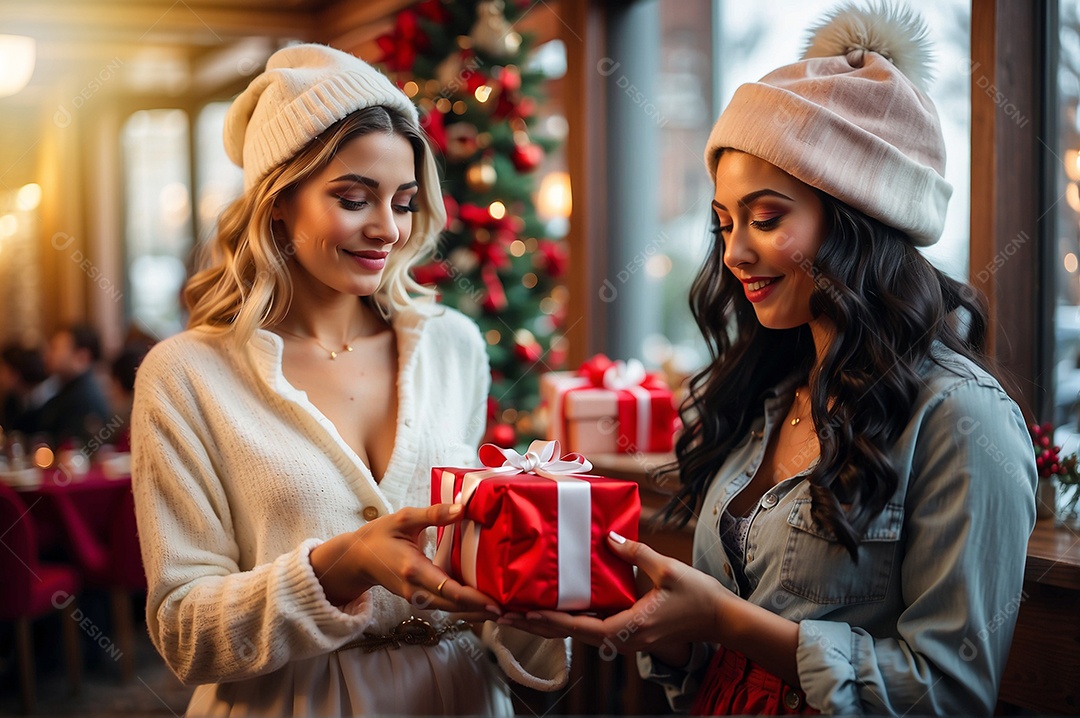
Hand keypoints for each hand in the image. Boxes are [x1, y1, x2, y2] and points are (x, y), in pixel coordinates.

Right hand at [310, 503, 499, 617]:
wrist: (357, 558)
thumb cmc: (380, 535)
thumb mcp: (403, 518)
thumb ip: (433, 514)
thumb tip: (462, 508)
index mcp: (413, 569)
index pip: (449, 589)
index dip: (474, 598)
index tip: (496, 604)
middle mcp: (416, 589)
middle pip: (454, 605)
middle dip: (481, 609)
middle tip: (510, 610)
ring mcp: (416, 597)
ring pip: (450, 609)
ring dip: (474, 611)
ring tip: (501, 610)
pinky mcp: (419, 598)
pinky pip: (444, 606)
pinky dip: (463, 607)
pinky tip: (481, 604)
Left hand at [497, 532, 728, 657]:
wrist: (720, 619)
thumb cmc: (698, 596)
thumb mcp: (669, 570)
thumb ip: (637, 554)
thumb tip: (610, 537)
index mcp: (632, 627)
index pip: (585, 629)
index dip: (554, 622)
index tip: (527, 615)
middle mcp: (624, 638)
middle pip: (574, 634)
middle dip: (540, 625)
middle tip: (507, 614)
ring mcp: (625, 636)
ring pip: (580, 633)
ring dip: (550, 624)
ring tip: (519, 612)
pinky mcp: (627, 630)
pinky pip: (593, 627)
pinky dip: (570, 619)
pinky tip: (553, 607)